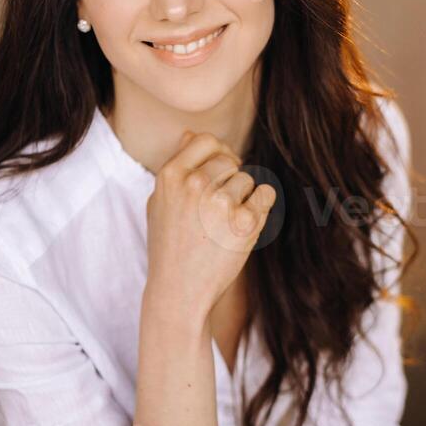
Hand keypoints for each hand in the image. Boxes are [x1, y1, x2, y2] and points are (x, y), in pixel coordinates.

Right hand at [145, 129, 275, 318]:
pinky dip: (261, 207)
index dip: (217, 153)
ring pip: (248, 179)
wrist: (179, 290)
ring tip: (225, 224)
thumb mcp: (159, 203)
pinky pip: (266, 194)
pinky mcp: (245, 222)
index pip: (205, 140)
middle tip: (221, 206)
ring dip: (244, 198)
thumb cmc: (169, 247)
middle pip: (229, 160)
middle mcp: (194, 184)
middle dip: (230, 178)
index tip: (219, 172)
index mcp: (170, 176)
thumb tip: (190, 134)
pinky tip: (244, 225)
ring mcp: (221, 202)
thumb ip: (176, 168)